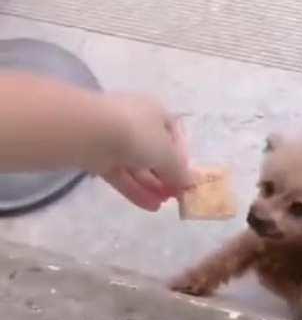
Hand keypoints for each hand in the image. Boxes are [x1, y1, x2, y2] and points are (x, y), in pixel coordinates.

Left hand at [100, 94, 192, 210]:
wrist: (92, 132)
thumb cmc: (138, 134)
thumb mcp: (167, 154)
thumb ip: (179, 171)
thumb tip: (190, 183)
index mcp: (156, 113)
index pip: (174, 136)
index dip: (181, 158)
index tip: (185, 178)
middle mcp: (137, 123)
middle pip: (154, 153)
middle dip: (165, 176)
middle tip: (174, 196)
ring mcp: (116, 140)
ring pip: (137, 166)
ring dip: (151, 186)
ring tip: (162, 205)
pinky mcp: (99, 156)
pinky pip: (121, 174)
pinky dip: (135, 189)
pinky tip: (149, 206)